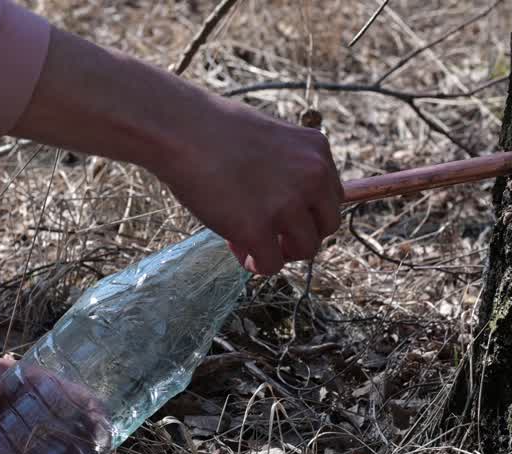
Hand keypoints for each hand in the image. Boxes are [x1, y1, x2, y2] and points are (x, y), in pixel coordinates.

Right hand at [157, 96, 343, 274]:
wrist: (179, 129)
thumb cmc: (214, 130)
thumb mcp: (271, 140)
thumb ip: (291, 170)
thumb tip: (296, 210)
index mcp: (317, 152)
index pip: (331, 198)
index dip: (306, 211)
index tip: (279, 210)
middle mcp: (312, 176)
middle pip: (326, 227)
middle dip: (299, 234)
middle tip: (269, 231)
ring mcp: (287, 204)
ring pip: (305, 250)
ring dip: (280, 251)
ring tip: (249, 238)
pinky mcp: (258, 229)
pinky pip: (272, 265)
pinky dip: (255, 263)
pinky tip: (236, 246)